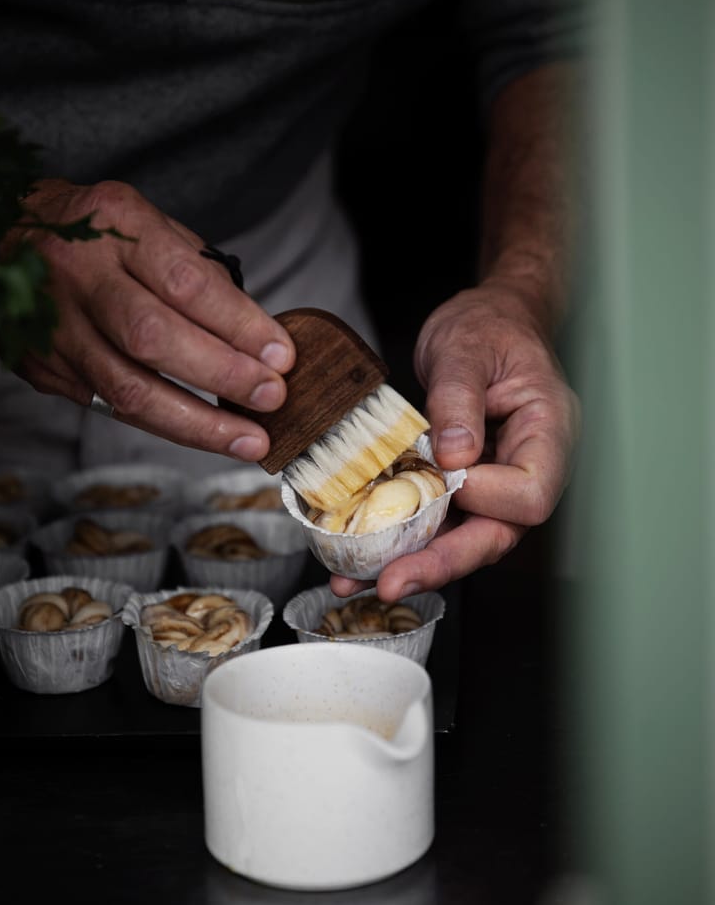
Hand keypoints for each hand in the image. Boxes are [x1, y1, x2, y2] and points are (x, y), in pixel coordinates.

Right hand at [10, 178, 295, 458]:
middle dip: (222, 375)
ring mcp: (56, 326)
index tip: (280, 355)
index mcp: (114, 224)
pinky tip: (204, 434)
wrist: (6, 234)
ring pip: (128, 389)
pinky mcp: (44, 367)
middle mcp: (78, 275)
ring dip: (198, 424)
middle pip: (154, 339)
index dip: (238, 325)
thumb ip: (197, 271)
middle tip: (271, 397)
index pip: (185, 283)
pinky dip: (164, 424)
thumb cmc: (96, 232)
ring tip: (249, 439)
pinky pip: (110, 406)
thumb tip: (258, 335)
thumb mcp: (148, 222)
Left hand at [330, 279, 580, 599]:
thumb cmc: (489, 327)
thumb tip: (453, 457)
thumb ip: (458, 399)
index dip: (486, 496)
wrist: (486, 322)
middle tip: (391, 582)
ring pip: (463, 540)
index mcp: (548, 432)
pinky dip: (401, 542)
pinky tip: (360, 560)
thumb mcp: (466, 348)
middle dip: (442, 561)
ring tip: (357, 580)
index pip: (530, 494)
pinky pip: (440, 524)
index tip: (445, 475)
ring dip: (412, 563)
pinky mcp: (467, 489)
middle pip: (496, 535)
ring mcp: (498, 484)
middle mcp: (529, 468)